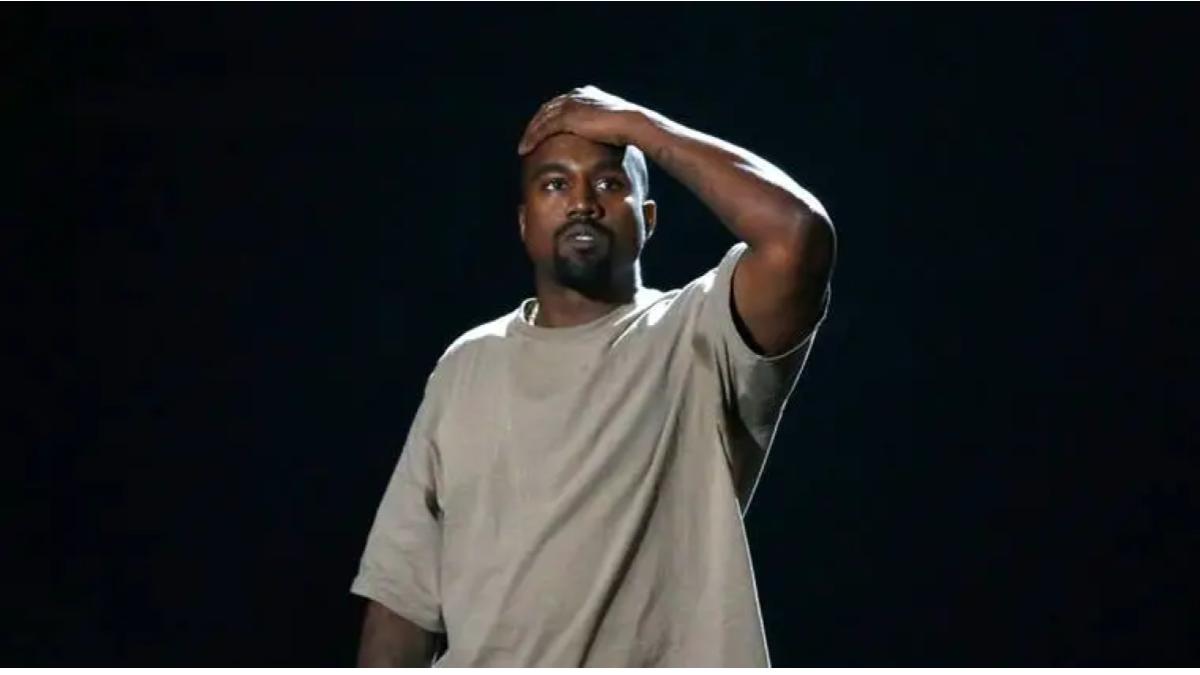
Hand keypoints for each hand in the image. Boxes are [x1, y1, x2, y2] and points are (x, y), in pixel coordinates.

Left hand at [517, 85, 648, 154]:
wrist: (632, 123)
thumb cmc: (629, 128)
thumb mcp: (613, 124)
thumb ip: (603, 127)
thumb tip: (605, 139)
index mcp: (585, 94)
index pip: (560, 105)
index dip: (550, 118)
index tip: (544, 131)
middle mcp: (575, 96)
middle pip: (547, 110)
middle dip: (536, 125)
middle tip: (528, 140)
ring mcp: (570, 105)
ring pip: (542, 119)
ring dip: (530, 134)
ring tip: (523, 147)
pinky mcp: (566, 116)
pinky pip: (543, 129)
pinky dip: (532, 139)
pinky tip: (525, 149)